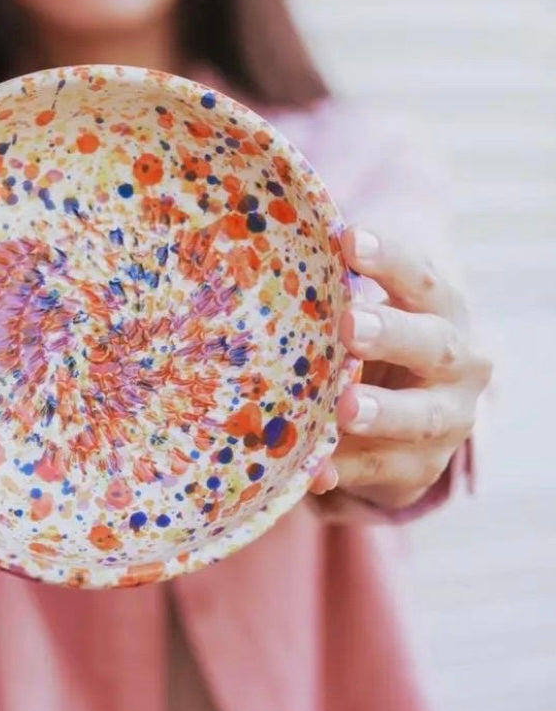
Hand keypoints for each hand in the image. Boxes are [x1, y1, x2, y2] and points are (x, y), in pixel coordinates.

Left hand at [308, 227, 490, 520]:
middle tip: (349, 324)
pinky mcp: (419, 468)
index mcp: (440, 309)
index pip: (420, 276)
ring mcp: (445, 420)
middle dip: (390, 333)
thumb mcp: (364, 309)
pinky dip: (348, 470)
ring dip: (380, 413)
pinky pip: (382, 471)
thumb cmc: (371, 340)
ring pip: (418, 417)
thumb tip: (253, 254)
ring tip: (344, 409)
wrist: (415, 414)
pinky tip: (316, 472)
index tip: (349, 238)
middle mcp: (457, 362)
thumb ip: (330, 289)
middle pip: (431, 343)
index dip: (389, 257)